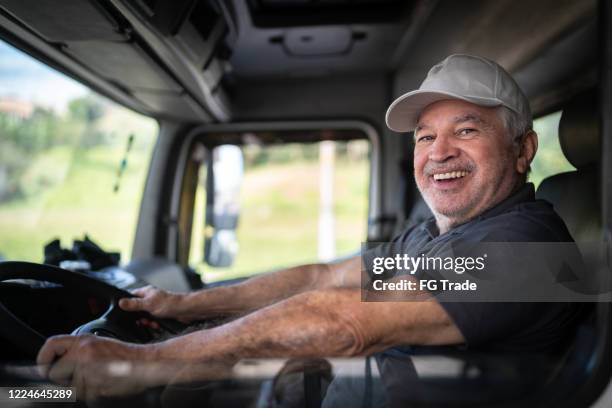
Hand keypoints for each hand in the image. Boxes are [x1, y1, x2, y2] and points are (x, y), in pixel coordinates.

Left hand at [36, 335, 157, 400]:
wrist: (145, 361)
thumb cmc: (124, 354)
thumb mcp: (98, 343)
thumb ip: (77, 351)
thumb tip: (56, 365)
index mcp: (84, 341)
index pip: (51, 344)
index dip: (43, 357)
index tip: (44, 367)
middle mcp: (84, 353)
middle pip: (55, 373)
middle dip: (64, 380)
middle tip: (79, 377)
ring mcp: (90, 370)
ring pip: (71, 389)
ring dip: (84, 389)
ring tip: (100, 379)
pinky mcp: (97, 385)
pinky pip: (86, 397)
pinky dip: (95, 396)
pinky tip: (106, 385)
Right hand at [118, 286, 190, 326]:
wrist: (186, 310)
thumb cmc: (170, 303)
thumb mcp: (149, 304)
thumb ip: (134, 304)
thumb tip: (120, 302)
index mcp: (146, 292)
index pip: (130, 297)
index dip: (127, 306)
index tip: (128, 314)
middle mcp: (150, 298)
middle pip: (137, 309)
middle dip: (139, 318)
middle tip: (143, 321)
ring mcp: (155, 306)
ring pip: (145, 316)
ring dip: (148, 322)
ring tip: (152, 323)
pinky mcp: (161, 313)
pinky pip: (152, 320)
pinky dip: (154, 324)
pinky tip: (157, 325)